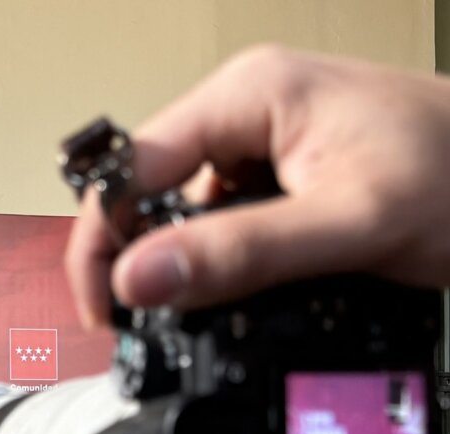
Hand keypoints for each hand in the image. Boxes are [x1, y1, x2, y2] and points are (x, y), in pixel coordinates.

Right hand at [66, 46, 449, 326]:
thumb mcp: (347, 223)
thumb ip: (239, 253)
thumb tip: (139, 278)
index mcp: (247, 95)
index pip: (127, 169)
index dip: (102, 242)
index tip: (105, 310)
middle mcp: (243, 107)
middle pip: (143, 188)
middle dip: (135, 256)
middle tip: (139, 323)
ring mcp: (258, 137)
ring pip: (177, 207)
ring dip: (175, 261)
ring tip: (189, 309)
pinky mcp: (275, 168)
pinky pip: (215, 215)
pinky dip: (210, 258)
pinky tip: (228, 286)